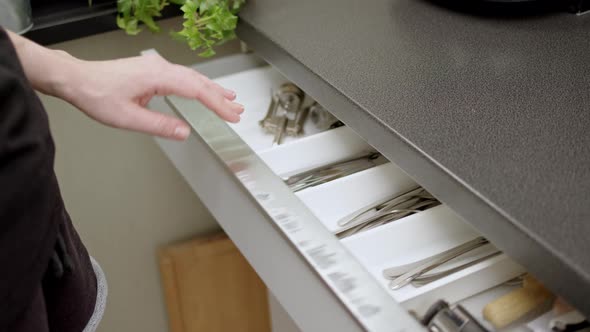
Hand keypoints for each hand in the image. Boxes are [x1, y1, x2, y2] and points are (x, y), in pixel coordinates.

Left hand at [58, 53, 242, 140]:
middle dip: (221, 97)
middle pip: (199, 82)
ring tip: (230, 100)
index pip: (197, 90)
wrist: (78, 80)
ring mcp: (156, 67)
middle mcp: (160, 67)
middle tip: (238, 110)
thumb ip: (160, 125)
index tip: (232, 115)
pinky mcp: (152, 70)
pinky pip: (182, 76)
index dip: (217, 104)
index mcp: (158, 77)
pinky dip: (198, 85)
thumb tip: (185, 132)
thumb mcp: (129, 118)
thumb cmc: (97, 95)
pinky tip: (203, 90)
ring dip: (212, 90)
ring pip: (192, 77)